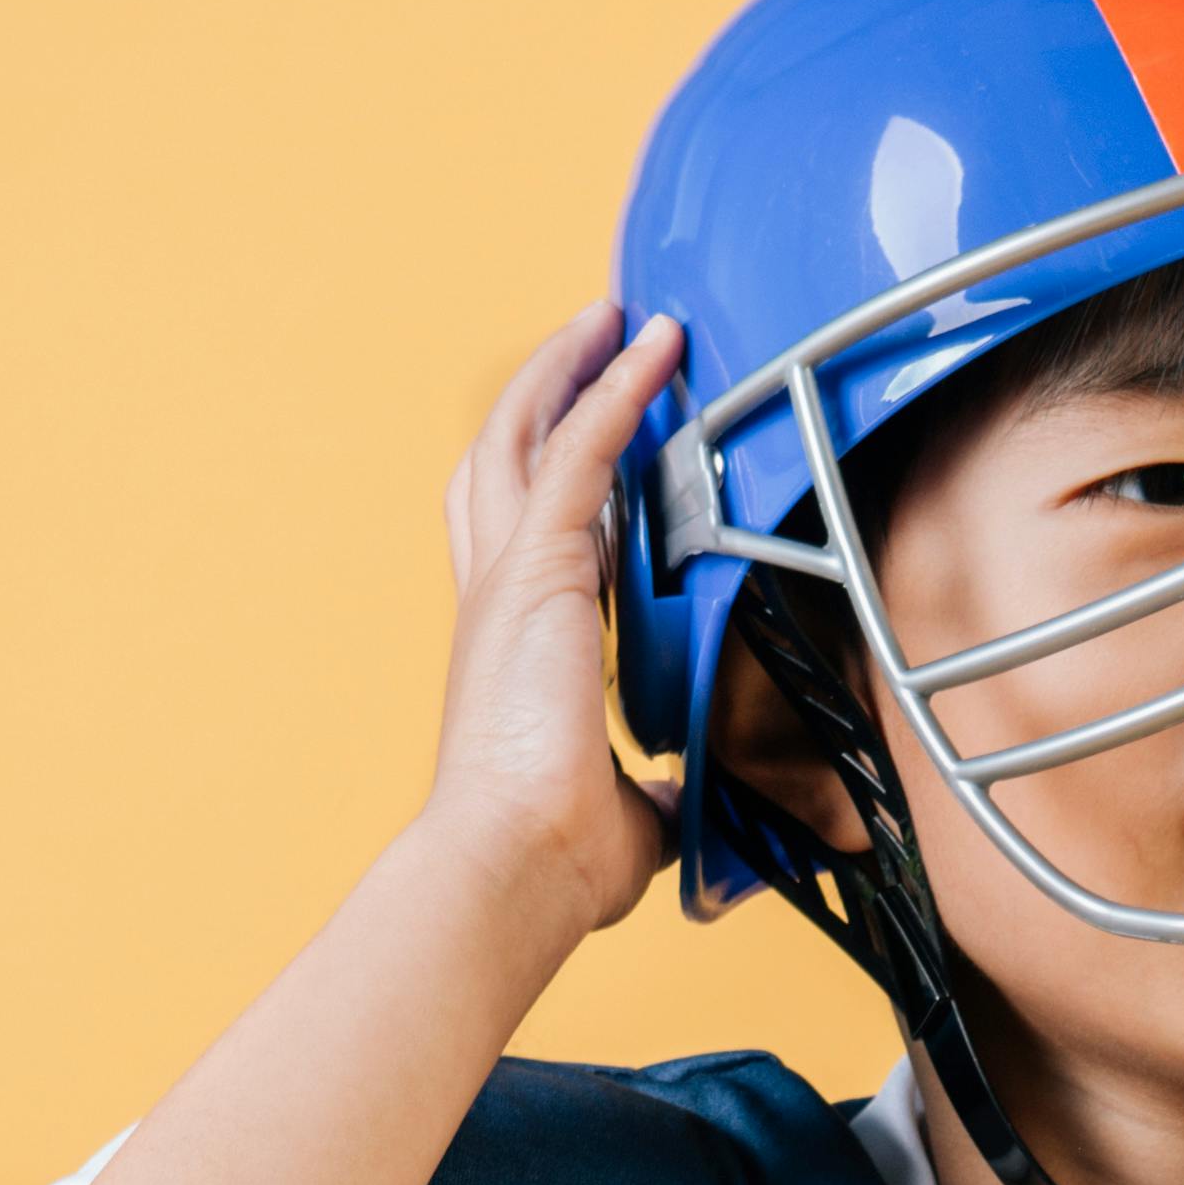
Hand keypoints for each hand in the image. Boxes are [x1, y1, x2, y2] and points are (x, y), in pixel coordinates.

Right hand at [420, 302, 685, 934]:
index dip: (564, 472)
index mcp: (515, 647)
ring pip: (524, 433)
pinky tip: (651, 346)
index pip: (534, 530)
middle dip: (547, 389)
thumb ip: (656, 789)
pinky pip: (577, 449)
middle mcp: (500, 600)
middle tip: (595, 336)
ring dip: (570, 368)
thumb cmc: (553, 861)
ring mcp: (510, 580)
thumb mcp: (631, 815)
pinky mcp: (536, 572)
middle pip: (504, 456)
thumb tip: (684, 797)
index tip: (608, 437)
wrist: (514, 868)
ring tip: (614, 317)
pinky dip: (614, 389)